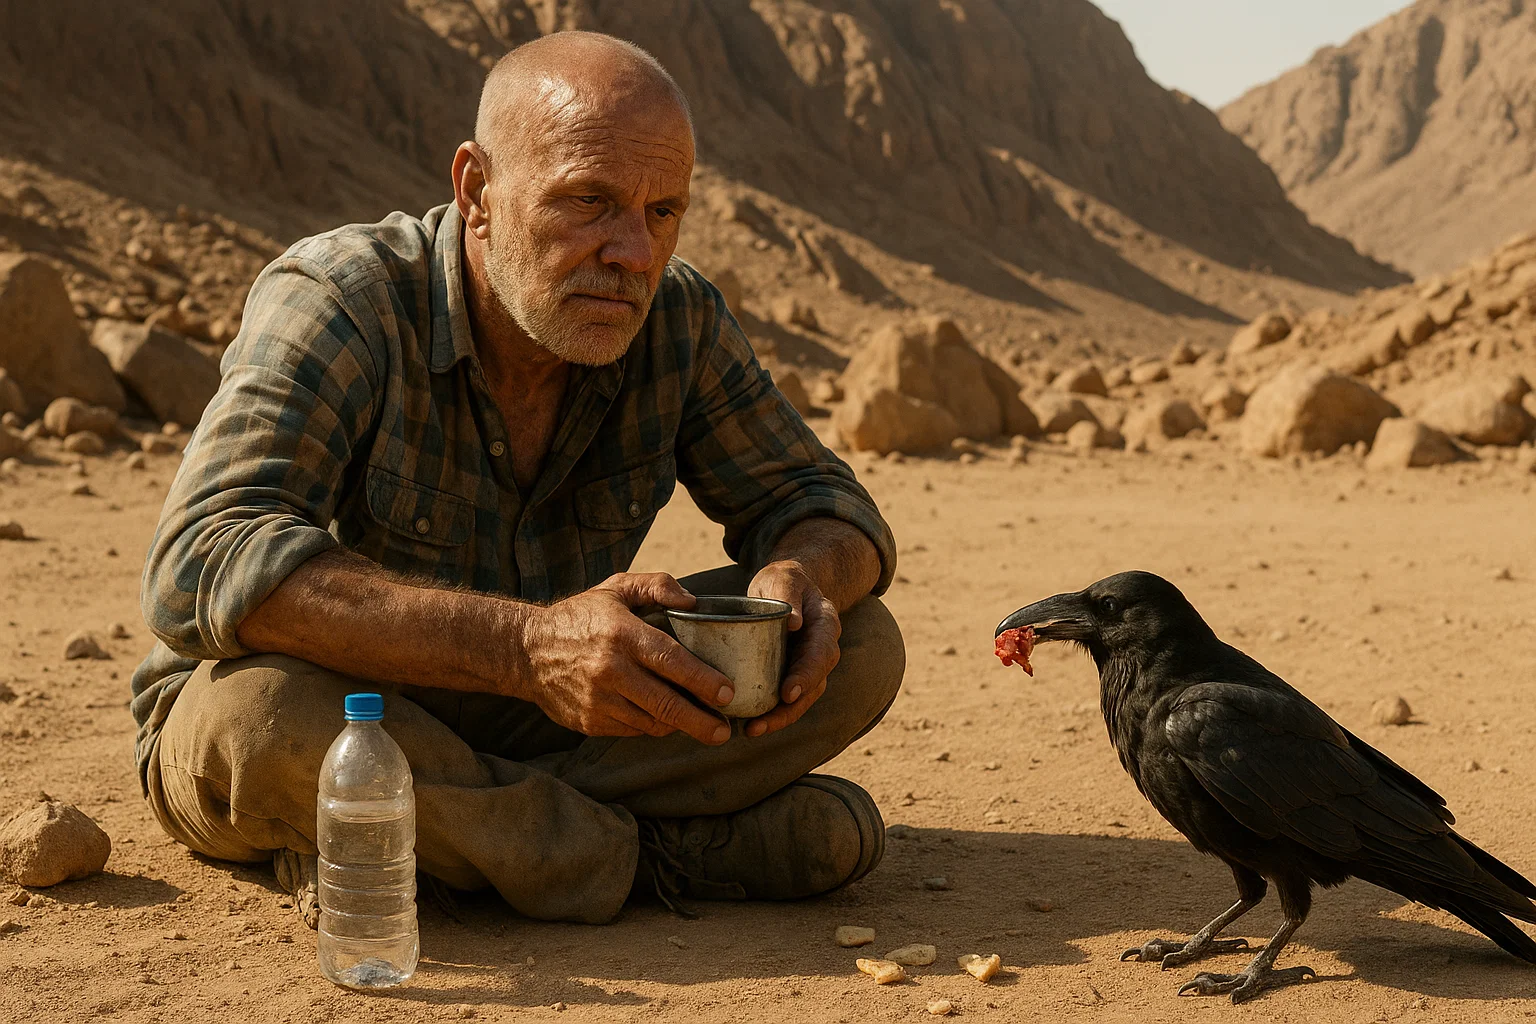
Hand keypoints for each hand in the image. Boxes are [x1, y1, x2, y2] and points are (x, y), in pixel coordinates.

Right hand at [521, 573, 734, 743]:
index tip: (728, 693)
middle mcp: (610, 670)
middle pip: (666, 704)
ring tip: (702, 724)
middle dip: (702, 722)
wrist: (526, 651)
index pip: (672, 661)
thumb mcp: (616, 588)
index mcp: (621, 634)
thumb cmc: (580, 617)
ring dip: (679, 726)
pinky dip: (652, 726)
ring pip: (652, 723)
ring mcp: (598, 700)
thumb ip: (657, 586)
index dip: (704, 681)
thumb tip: (693, 602)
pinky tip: (664, 719)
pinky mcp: (589, 722)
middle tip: (724, 731)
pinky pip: (632, 730)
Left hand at [744, 560, 840, 737]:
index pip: (821, 653)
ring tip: (752, 730)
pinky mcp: (793, 674)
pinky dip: (772, 713)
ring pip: (802, 698)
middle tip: (761, 724)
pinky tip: (749, 725)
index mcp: (825, 625)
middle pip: (814, 685)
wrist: (787, 586)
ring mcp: (809, 665)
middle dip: (789, 708)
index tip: (787, 693)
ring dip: (779, 717)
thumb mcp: (783, 577)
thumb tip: (794, 622)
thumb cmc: (783, 580)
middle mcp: (823, 649)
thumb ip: (788, 593)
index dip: (807, 675)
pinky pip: (788, 699)